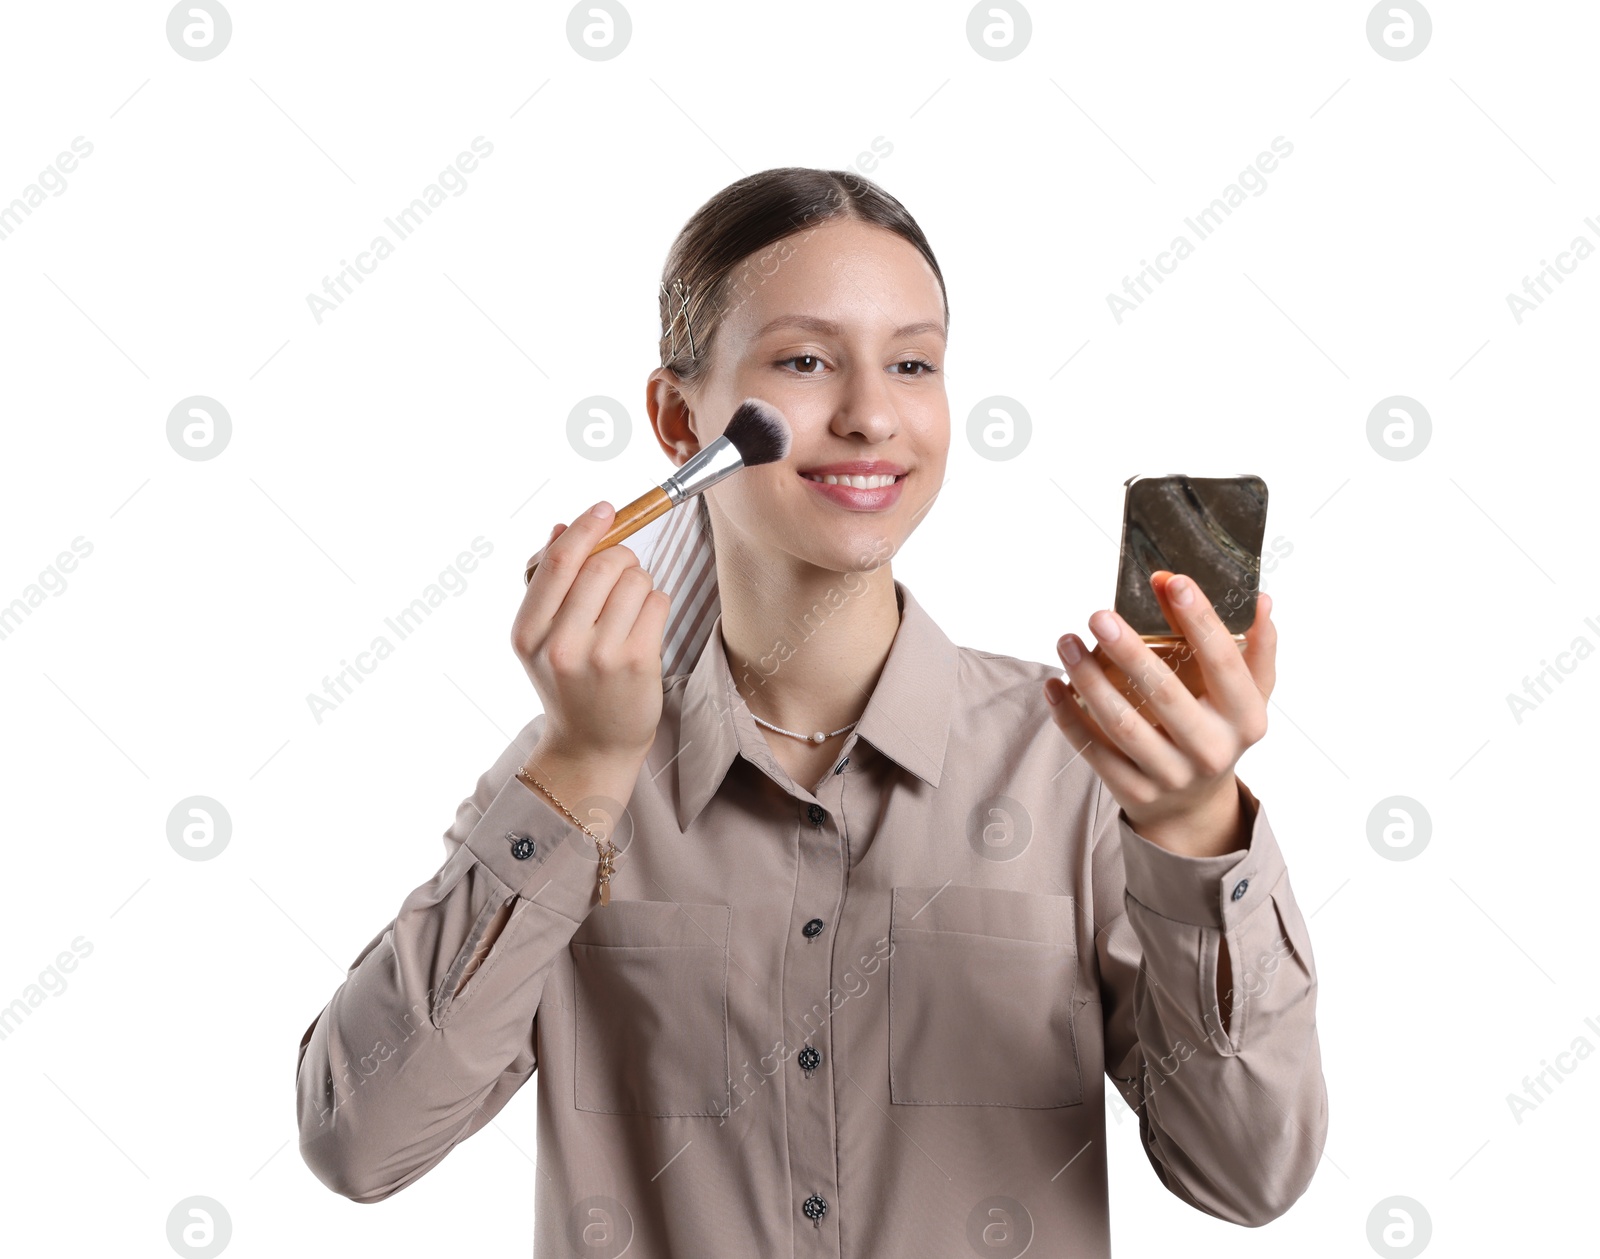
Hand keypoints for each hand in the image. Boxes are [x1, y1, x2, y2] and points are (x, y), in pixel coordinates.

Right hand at [513, 501, 670, 764]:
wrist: (591, 745)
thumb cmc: (569, 682)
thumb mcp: (541, 638)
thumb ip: (547, 582)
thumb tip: (562, 527)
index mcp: (527, 632)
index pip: (557, 563)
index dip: (585, 528)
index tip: (605, 509)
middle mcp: (560, 644)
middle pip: (602, 564)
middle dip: (621, 555)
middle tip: (623, 568)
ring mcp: (600, 656)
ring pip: (635, 579)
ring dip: (639, 581)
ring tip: (630, 607)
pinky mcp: (638, 663)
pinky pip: (657, 601)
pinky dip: (655, 602)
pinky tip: (644, 625)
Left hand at [1043, 572, 1275, 856]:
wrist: (1195, 805)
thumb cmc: (1219, 729)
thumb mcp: (1247, 694)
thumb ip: (1253, 647)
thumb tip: (1259, 599)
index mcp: (1246, 719)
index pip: (1225, 662)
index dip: (1200, 620)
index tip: (1172, 581)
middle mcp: (1213, 750)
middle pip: (1165, 694)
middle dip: (1129, 650)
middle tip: (1098, 614)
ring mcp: (1172, 776)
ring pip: (1123, 724)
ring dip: (1088, 679)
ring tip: (1066, 642)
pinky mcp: (1135, 792)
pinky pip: (1094, 751)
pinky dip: (1069, 716)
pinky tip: (1053, 685)